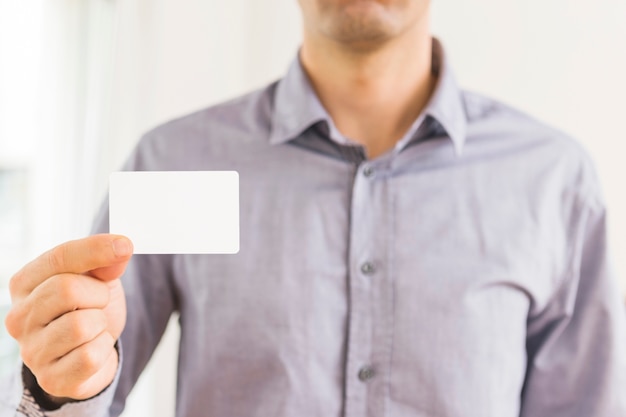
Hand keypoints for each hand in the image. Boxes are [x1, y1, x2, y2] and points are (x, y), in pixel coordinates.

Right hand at [4, 234, 132, 400]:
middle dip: (98, 294)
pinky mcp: (51, 378)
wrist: (91, 353)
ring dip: (100, 324)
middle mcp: (18, 318)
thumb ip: (105, 261)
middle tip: (98, 303)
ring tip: (93, 328)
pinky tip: (93, 349)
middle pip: (66, 289)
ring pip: (81, 325)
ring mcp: (31, 351)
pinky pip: (90, 356)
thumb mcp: (97, 278)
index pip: (60, 257)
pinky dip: (102, 349)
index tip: (125, 245)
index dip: (96, 249)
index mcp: (24, 284)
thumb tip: (121, 247)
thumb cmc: (88, 309)